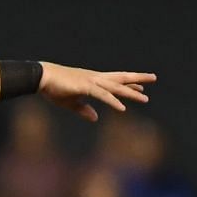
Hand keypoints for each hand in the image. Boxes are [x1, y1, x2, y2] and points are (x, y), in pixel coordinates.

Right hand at [39, 63, 154, 121]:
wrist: (42, 77)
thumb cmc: (54, 88)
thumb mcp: (71, 102)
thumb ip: (84, 110)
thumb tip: (95, 118)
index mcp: (92, 80)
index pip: (115, 81)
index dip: (128, 84)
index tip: (141, 86)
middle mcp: (96, 78)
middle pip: (121, 78)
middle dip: (138, 79)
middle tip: (154, 77)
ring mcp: (92, 81)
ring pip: (116, 87)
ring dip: (131, 93)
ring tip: (145, 98)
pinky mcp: (85, 87)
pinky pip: (103, 96)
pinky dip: (113, 102)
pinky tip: (122, 109)